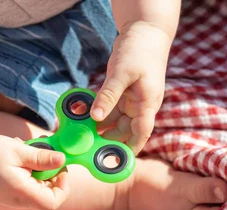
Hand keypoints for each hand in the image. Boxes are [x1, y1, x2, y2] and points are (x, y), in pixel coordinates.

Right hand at [0, 135, 69, 209]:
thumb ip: (41, 157)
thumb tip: (63, 160)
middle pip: (45, 195)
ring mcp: (7, 198)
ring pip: (33, 187)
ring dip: (35, 168)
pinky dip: (24, 170)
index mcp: (22, 193)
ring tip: (24, 148)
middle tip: (43, 152)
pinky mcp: (1, 192)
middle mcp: (16, 200)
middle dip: (50, 173)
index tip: (60, 168)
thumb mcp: (16, 150)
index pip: (53, 202)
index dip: (63, 187)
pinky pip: (21, 184)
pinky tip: (14, 153)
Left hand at [91, 21, 171, 154]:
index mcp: (147, 104)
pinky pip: (109, 107)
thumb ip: (109, 95)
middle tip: (86, 148)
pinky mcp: (123, 93)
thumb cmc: (139, 50)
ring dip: (99, 127)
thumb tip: (96, 118)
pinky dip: (97, 112)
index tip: (116, 162)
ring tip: (79, 133)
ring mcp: (132, 100)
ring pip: (115, 120)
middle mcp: (141, 105)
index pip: (141, 134)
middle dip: (107, 140)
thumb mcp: (122, 73)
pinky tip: (81, 115)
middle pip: (125, 131)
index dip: (130, 150)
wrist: (145, 29)